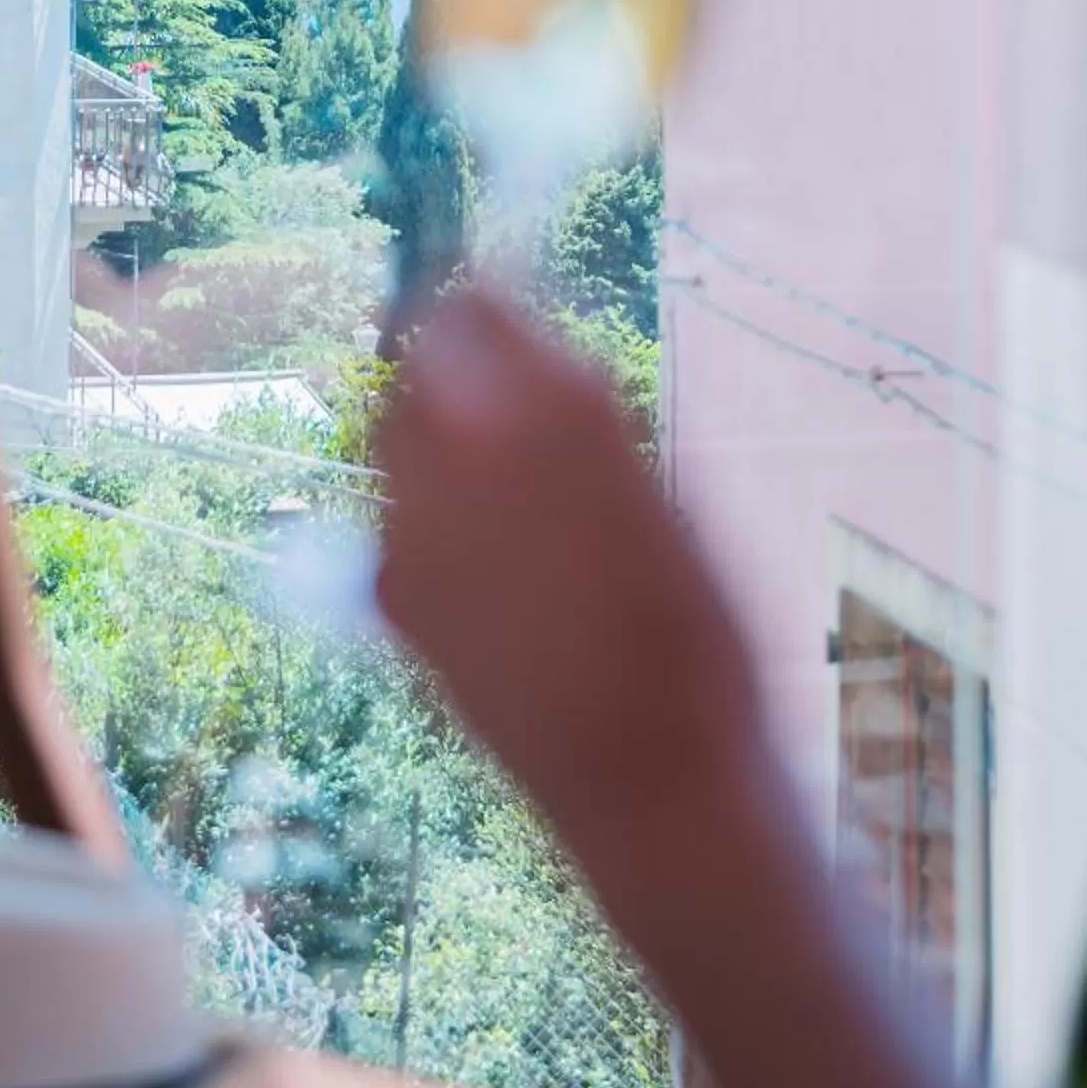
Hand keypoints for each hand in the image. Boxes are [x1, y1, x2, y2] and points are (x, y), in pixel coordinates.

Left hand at [375, 287, 766, 900]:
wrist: (654, 784)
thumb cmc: (695, 636)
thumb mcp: (664, 495)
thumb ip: (582, 417)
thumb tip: (536, 360)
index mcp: (554, 407)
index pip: (472, 303)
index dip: (487, 308)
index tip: (507, 318)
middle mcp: (464, 450)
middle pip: (415, 364)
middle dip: (449, 370)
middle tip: (498, 402)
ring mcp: (411, 525)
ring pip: (397, 441)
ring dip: (436, 444)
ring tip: (504, 495)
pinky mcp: (390, 596)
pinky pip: (396, 522)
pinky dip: (428, 522)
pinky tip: (492, 570)